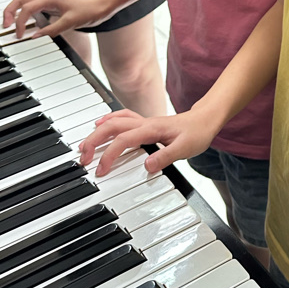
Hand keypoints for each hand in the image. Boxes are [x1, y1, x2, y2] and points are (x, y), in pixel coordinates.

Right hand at [3, 0, 109, 38]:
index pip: (28, 8)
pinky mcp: (52, 6)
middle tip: (5, 25)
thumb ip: (51, 30)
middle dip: (10, 10)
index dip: (21, 21)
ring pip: (26, 1)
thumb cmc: (88, 11)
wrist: (100, 7)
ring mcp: (50, 1)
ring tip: (10, 24)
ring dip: (16, 11)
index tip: (20, 34)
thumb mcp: (70, 23)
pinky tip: (25, 23)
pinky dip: (25, 13)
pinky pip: (34, 7)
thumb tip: (34, 36)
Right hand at [78, 107, 218, 176]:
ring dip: (97, 132)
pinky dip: (108, 120)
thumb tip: (147, 166)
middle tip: (82, 157)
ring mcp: (144, 122)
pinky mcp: (146, 123)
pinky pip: (122, 118)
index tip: (101, 170)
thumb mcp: (185, 148)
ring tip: (84, 144)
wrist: (205, 119)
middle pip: (111, 127)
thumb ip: (165, 157)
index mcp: (151, 129)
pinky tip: (101, 124)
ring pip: (114, 121)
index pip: (123, 140)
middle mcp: (144, 123)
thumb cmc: (197, 132)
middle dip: (93, 141)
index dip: (109, 155)